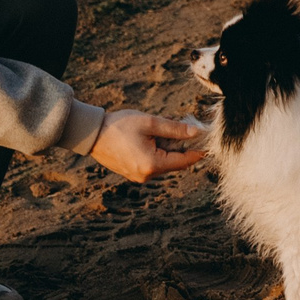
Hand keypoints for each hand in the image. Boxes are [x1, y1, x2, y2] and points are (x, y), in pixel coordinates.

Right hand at [88, 111, 207, 182]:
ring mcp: (139, 176)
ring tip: (162, 126)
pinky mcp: (132, 173)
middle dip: (181, 145)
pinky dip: (157, 150)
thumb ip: (175, 129)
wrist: (92, 134)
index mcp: (152, 165)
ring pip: (164, 162)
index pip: (184, 161)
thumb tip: (196, 133)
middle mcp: (146, 175)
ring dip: (168, 146)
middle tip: (183, 126)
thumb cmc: (120, 126)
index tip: (208, 142)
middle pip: (175, 162)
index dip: (198, 151)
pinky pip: (152, 163)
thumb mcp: (150, 123)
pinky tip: (152, 135)